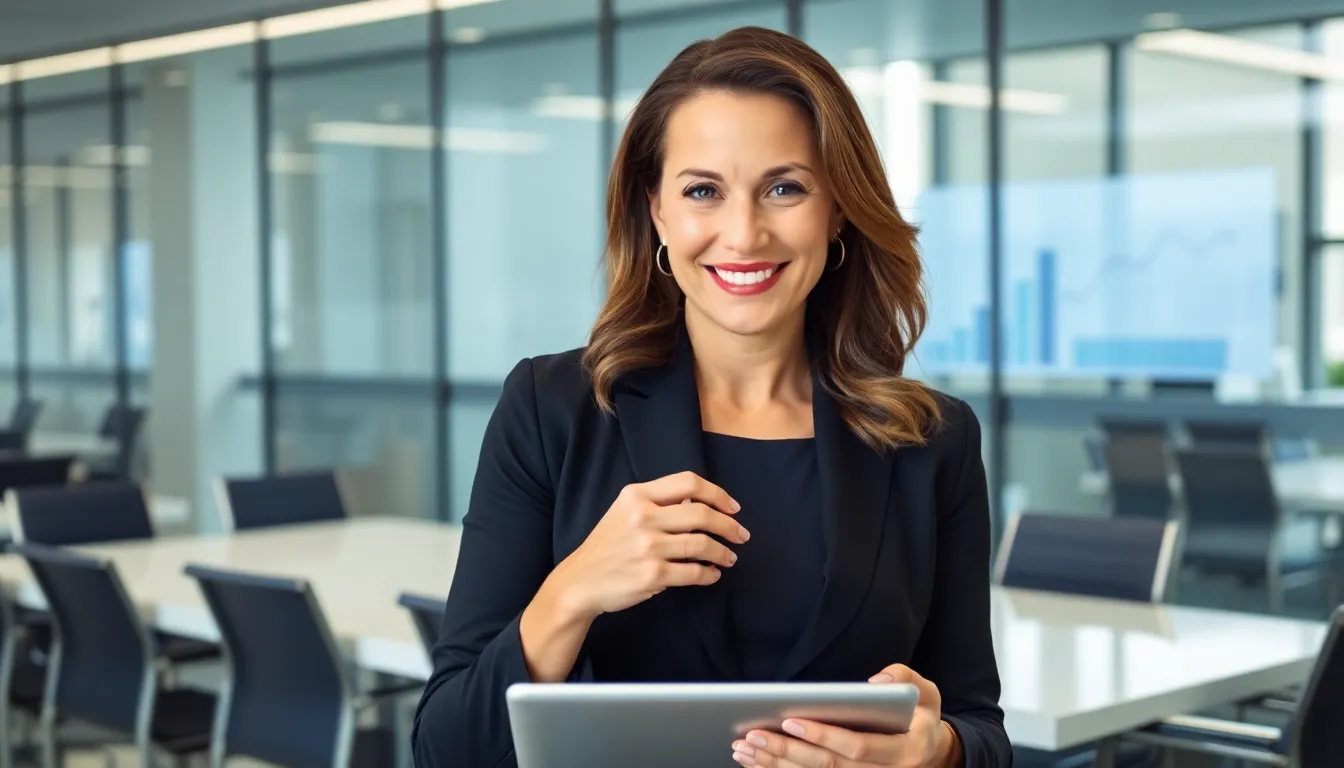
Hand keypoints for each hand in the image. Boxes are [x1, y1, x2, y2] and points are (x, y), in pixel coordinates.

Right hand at [546, 471, 747, 618]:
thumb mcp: (624, 512)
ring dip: (723, 552)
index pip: (688, 483)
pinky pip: (694, 572)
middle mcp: (642, 517)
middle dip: (728, 525)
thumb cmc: (607, 546)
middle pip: (701, 513)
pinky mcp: (652, 574)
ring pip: (702, 544)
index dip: (717, 494)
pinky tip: (712, 574)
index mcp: (636, 495)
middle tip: (741, 535)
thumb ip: (658, 503)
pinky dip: (709, 573)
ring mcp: (648, 546)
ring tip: (729, 557)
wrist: (580, 581)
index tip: (733, 507)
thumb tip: (699, 502)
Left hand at [730, 665, 958, 767]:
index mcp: (903, 752)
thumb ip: (905, 679)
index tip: (791, 721)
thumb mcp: (926, 693)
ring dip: (776, 766)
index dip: (823, 736)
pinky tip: (755, 763)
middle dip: (786, 752)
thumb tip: (875, 682)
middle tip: (753, 735)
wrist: (931, 753)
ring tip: (744, 748)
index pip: (857, 748)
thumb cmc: (922, 718)